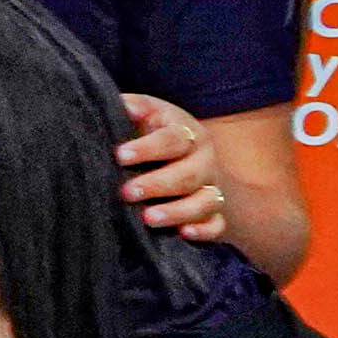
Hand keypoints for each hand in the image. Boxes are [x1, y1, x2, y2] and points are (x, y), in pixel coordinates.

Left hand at [112, 92, 230, 249]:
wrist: (182, 158)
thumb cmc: (152, 133)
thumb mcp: (146, 114)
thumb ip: (133, 107)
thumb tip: (121, 104)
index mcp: (187, 133)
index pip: (173, 139)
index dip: (148, 147)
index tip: (120, 155)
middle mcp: (204, 161)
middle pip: (189, 173)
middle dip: (158, 184)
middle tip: (126, 192)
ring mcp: (212, 188)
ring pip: (206, 201)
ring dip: (178, 211)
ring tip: (148, 218)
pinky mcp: (215, 214)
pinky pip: (218, 225)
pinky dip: (205, 230)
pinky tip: (185, 233)